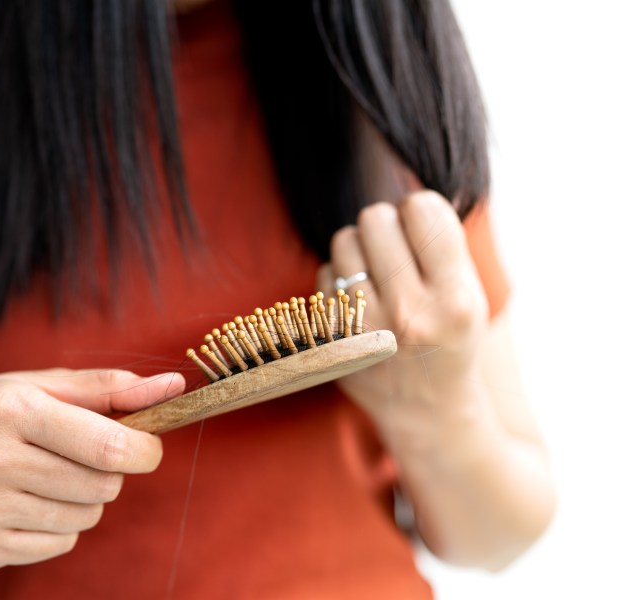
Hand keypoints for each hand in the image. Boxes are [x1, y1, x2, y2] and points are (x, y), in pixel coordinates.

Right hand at [0, 368, 182, 572]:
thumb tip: (173, 387)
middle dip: (109, 471)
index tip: (148, 446)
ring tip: (48, 475)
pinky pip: (59, 546)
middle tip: (82, 454)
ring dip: (85, 499)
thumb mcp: (41, 384)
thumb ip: (110, 387)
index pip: (108, 446)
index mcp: (9, 411)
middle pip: (102, 486)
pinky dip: (59, 526)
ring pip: (85, 520)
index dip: (145, 450)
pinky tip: (26, 501)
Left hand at [318, 191, 488, 442]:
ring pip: (344, 240)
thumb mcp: (469, 295)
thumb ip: (440, 243)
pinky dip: (339, 277)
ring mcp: (365, 330)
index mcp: (456, 300)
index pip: (422, 209)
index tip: (421, 228)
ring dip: (360, 248)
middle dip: (386, 225)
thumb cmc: (450, 339)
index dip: (419, 210)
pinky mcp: (332, 340)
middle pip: (375, 218)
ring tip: (378, 276)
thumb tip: (402, 185)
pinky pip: (324, 273)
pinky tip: (359, 300)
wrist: (427, 410)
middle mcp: (410, 315)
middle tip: (398, 252)